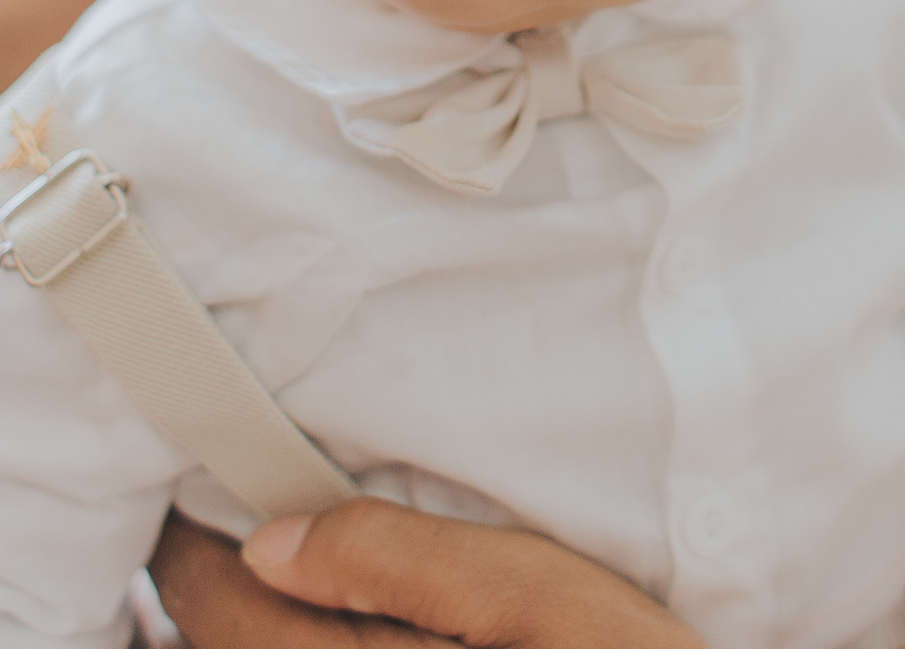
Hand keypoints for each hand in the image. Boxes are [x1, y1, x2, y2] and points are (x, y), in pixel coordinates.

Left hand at [149, 501, 704, 648]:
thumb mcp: (532, 599)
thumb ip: (398, 563)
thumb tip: (274, 535)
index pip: (220, 604)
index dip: (191, 528)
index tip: (189, 456)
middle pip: (231, 639)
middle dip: (219, 559)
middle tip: (230, 469)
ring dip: (257, 601)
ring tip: (279, 517)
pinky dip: (307, 630)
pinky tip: (345, 593)